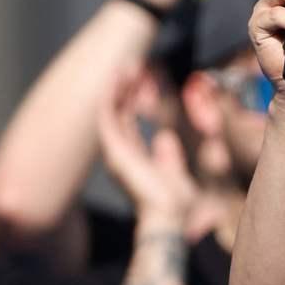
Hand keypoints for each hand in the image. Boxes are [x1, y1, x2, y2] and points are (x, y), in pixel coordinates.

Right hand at [98, 70, 195, 221]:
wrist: (169, 218)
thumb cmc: (175, 205)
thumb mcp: (175, 175)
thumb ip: (168, 158)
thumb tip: (164, 140)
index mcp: (134, 161)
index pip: (130, 124)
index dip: (134, 102)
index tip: (142, 82)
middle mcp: (121, 155)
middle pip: (119, 114)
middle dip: (125, 90)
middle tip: (133, 67)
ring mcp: (115, 154)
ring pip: (112, 112)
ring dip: (117, 89)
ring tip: (126, 67)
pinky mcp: (114, 152)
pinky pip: (108, 118)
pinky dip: (110, 98)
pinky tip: (116, 80)